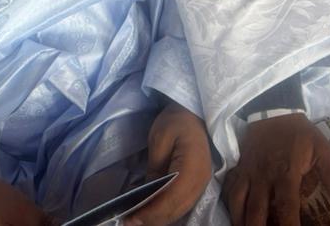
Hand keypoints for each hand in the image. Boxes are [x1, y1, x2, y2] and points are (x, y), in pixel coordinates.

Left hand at [127, 101, 212, 225]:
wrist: (192, 115)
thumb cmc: (175, 123)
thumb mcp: (159, 140)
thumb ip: (154, 170)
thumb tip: (146, 197)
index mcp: (192, 167)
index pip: (170, 198)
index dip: (150, 212)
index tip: (130, 219)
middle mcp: (200, 181)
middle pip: (176, 210)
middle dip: (152, 219)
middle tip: (128, 222)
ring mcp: (201, 185)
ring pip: (179, 211)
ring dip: (158, 218)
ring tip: (136, 220)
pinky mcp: (197, 186)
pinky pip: (182, 206)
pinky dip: (166, 212)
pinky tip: (150, 212)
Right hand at [222, 113, 329, 225]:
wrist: (273, 109)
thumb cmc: (300, 133)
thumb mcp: (322, 149)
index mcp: (286, 172)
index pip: (286, 206)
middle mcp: (264, 176)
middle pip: (256, 211)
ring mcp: (248, 173)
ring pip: (239, 202)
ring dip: (241, 221)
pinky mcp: (239, 168)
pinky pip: (230, 190)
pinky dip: (230, 206)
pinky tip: (235, 217)